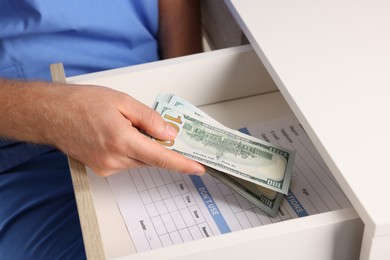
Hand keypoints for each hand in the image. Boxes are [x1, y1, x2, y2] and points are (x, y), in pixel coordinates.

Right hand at [0, 80, 204, 175]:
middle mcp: (114, 158)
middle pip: (151, 158)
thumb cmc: (81, 103)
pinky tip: (118, 134)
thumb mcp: (122, 101)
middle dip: (160, 146)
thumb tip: (169, 134)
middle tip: (160, 130)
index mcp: (121, 140)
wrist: (51, 113)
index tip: (197, 168)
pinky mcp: (101, 169)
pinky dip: (131, 150)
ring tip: (126, 125)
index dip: (182, 163)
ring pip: (139, 160)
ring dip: (143, 146)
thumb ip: (149, 119)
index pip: (160, 157)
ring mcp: (106, 167)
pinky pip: (127, 162)